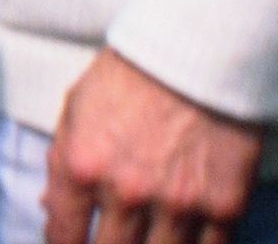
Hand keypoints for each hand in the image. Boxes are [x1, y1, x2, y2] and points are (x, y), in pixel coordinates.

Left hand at [47, 51, 260, 243]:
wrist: (201, 53)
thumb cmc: (131, 77)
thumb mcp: (75, 109)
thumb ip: (61, 163)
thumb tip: (52, 208)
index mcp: (83, 167)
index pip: (64, 237)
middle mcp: (128, 192)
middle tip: (112, 238)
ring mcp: (179, 204)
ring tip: (148, 237)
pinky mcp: (225, 206)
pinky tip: (184, 239)